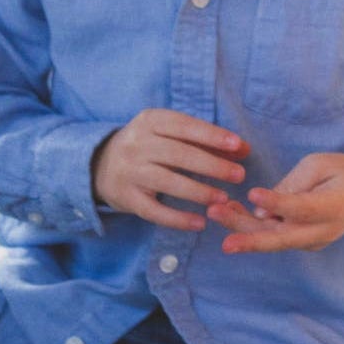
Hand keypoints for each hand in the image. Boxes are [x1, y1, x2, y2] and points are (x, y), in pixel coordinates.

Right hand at [93, 110, 247, 230]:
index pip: (184, 126)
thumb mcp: (170, 134)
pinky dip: (178, 219)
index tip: (237, 145)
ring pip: (168, 182)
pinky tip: (199, 223)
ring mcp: (129, 171)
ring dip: (199, 191)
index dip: (211, 135)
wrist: (100, 164)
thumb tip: (243, 149)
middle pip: (178, 155)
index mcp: (149, 120)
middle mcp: (136, 144)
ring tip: (223, 198)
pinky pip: (154, 211)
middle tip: (239, 175)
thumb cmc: (149, 146)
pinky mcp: (125, 198)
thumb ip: (205, 140)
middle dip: (212, 165)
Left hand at [207, 153, 343, 253]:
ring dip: (242, 231)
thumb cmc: (342, 173)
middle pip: (284, 239)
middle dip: (252, 241)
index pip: (303, 208)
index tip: (253, 195)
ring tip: (215, 213)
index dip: (278, 204)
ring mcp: (311, 241)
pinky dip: (249, 227)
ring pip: (273, 240)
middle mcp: (323, 231)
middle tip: (225, 242)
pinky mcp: (300, 242)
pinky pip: (273, 237)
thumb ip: (293, 184)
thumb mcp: (322, 164)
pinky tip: (227, 212)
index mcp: (335, 207)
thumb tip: (260, 211)